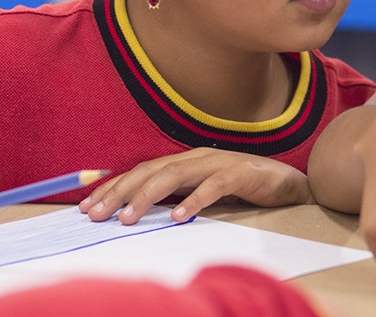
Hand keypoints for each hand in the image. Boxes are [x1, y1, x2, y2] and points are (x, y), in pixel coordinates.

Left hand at [78, 147, 310, 224]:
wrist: (287, 182)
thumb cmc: (242, 187)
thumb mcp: (201, 189)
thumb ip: (176, 194)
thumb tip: (136, 209)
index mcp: (186, 160)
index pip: (141, 171)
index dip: (114, 187)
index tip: (88, 207)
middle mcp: (197, 157)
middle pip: (151, 170)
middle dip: (120, 192)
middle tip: (96, 215)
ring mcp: (219, 162)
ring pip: (175, 175)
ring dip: (148, 196)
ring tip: (128, 217)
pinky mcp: (241, 173)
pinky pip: (214, 186)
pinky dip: (194, 200)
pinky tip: (179, 217)